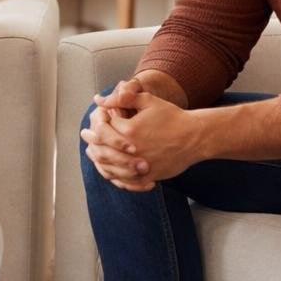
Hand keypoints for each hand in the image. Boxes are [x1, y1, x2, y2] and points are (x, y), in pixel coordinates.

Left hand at [83, 83, 202, 190]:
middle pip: (101, 150)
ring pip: (110, 168)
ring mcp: (140, 165)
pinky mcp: (148, 176)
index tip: (93, 120)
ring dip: (98, 160)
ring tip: (94, 153)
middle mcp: (132, 150)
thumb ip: (122, 99)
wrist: (195, 137)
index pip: (103, 128)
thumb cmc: (172, 116)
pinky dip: (115, 176)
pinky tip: (110, 170)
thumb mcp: (148, 101)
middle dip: (91, 142)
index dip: (97, 122)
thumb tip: (99, 99)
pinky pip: (125, 181)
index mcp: (129, 130)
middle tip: (86, 136)